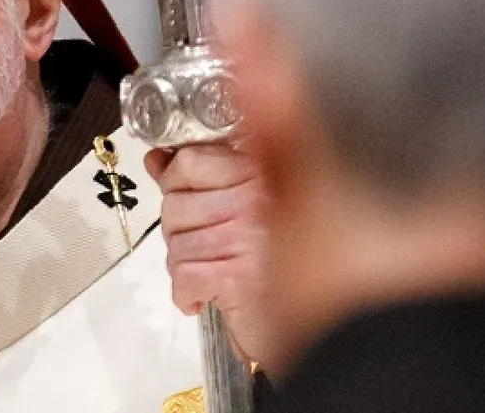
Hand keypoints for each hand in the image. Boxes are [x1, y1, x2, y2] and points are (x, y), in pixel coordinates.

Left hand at [146, 144, 265, 363]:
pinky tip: (202, 296)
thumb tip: (157, 160)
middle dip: (178, 230)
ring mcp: (245, 237)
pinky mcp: (236, 277)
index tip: (179, 194)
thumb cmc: (283, 266)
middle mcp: (254, 200)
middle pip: (175, 204)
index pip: (190, 161)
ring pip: (176, 242)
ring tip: (208, 270)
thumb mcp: (245, 204)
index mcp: (259, 173)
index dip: (174, 182)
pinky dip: (185, 293)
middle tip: (202, 244)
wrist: (327, 324)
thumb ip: (200, 175)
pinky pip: (184, 275)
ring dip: (183, 264)